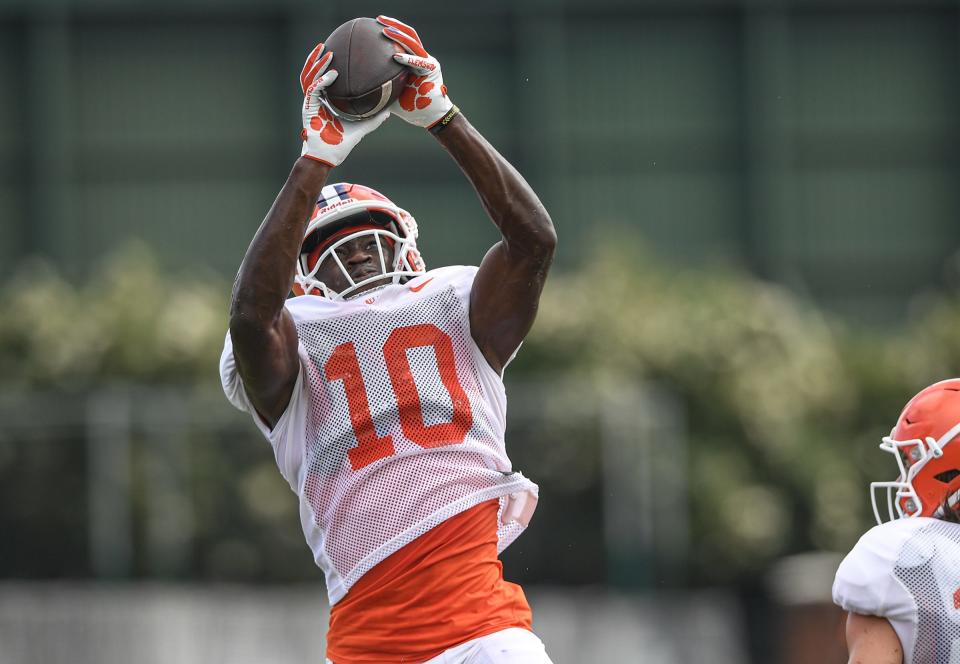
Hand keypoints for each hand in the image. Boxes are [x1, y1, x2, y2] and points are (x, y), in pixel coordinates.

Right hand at [299, 42, 388, 165]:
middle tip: (325, 46)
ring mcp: (309, 104)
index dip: (325, 67)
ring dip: (317, 64)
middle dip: (316, 59)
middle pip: (312, 75)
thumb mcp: (361, 129)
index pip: (322, 80)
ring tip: (326, 52)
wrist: (327, 158)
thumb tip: (389, 112)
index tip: (334, 54)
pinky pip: (314, 90)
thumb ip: (373, 119)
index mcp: (323, 103)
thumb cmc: (340, 145)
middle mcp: (314, 101)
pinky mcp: (308, 108)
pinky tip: (333, 73)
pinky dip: (322, 80)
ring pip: (310, 78)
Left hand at [376, 16, 453, 128]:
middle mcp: (421, 58)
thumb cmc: (409, 107)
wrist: (429, 117)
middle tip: (378, 20)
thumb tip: (355, 87)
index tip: (373, 25)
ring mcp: (428, 62)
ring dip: (399, 36)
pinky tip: (395, 55)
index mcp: (412, 61)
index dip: (390, 30)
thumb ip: (378, 86)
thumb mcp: (389, 94)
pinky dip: (408, 59)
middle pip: (408, 34)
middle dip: (393, 25)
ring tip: (385, 30)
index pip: (401, 40)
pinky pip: (419, 62)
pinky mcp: (433, 70)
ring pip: (414, 43)